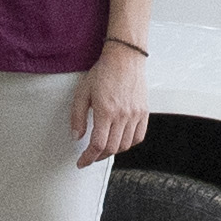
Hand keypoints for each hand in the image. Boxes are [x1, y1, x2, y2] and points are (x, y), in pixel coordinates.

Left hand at [74, 40, 149, 165]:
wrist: (125, 58)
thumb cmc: (103, 72)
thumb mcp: (82, 92)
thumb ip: (77, 116)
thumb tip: (77, 136)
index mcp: (106, 111)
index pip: (98, 145)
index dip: (88, 158)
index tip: (82, 162)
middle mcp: (123, 115)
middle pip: (112, 148)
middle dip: (98, 157)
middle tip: (90, 156)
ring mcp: (135, 114)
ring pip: (125, 145)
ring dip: (113, 151)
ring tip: (104, 148)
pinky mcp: (144, 112)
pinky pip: (138, 136)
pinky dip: (129, 143)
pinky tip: (120, 140)